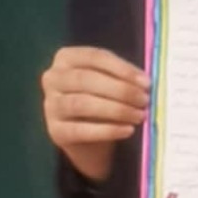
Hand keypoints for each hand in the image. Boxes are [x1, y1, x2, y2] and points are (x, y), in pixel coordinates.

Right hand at [41, 47, 149, 180]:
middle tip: (145, 100)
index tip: (146, 82)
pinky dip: (108, 130)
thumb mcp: (111, 84)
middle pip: (86, 79)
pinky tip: (128, 130)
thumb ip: (124, 78)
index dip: (122, 69)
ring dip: (116, 110)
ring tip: (139, 116)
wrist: (89, 140)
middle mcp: (53, 78)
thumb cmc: (103, 103)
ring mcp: (51, 105)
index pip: (95, 57)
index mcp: (66, 58)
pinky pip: (81, 130)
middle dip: (120, 90)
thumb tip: (145, 83)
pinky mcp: (56, 131)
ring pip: (82, 104)